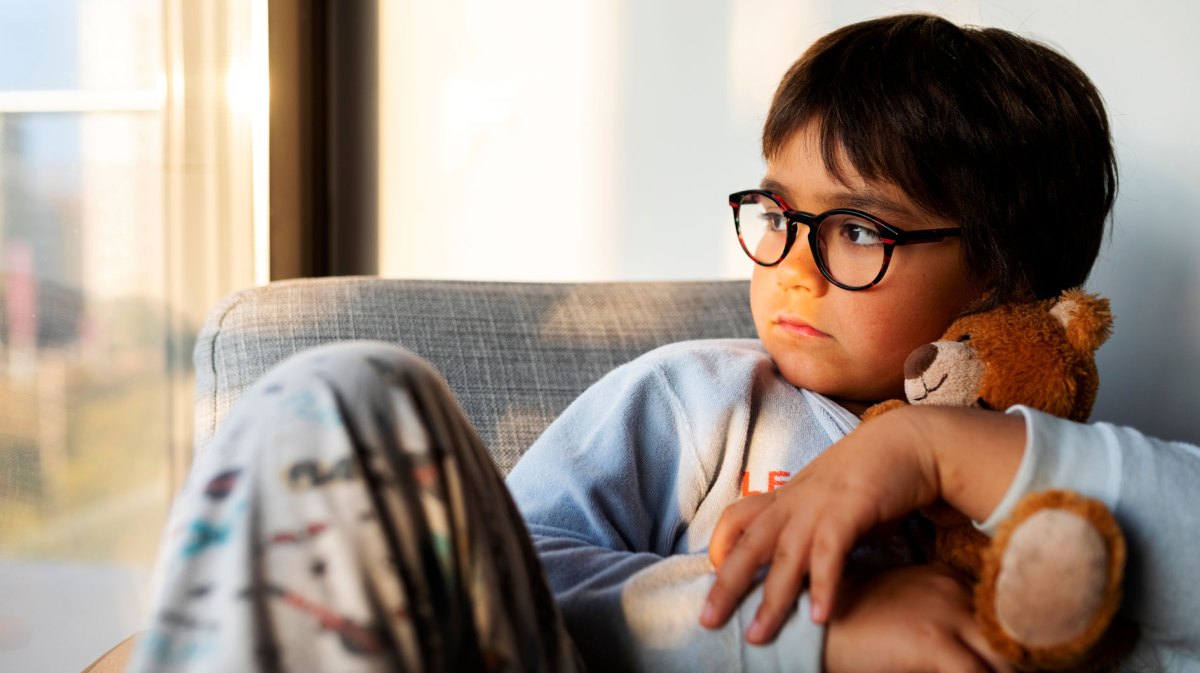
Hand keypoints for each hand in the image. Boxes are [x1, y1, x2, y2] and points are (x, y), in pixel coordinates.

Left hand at [701, 407, 938, 641]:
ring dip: (771, 600)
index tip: (714, 573)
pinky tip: (819, 618)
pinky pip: (828, 554)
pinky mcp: (848, 510)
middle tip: (707, 620)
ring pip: (784, 557)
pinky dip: (822, 586)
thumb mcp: (829, 500)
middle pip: (748, 545)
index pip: (737, 517)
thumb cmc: (871, 476)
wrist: (909, 442)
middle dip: (726, 586)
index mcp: (786, 497)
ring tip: (759, 635)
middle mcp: (794, 502)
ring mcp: (818, 506)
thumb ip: (812, 527)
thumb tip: (805, 564)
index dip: (721, 545)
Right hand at [825, 564, 1013, 672]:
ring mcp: (946, 614)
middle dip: (1012, 665)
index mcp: (945, 579)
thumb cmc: (849, 622)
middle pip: (1009, 635)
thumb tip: (966, 656)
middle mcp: (953, 590)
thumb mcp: (899, 610)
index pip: (999, 615)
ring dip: (1002, 672)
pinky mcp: (935, 643)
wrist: (809, 626)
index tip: (1004, 664)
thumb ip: (935, 621)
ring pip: (1004, 659)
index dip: (1005, 647)